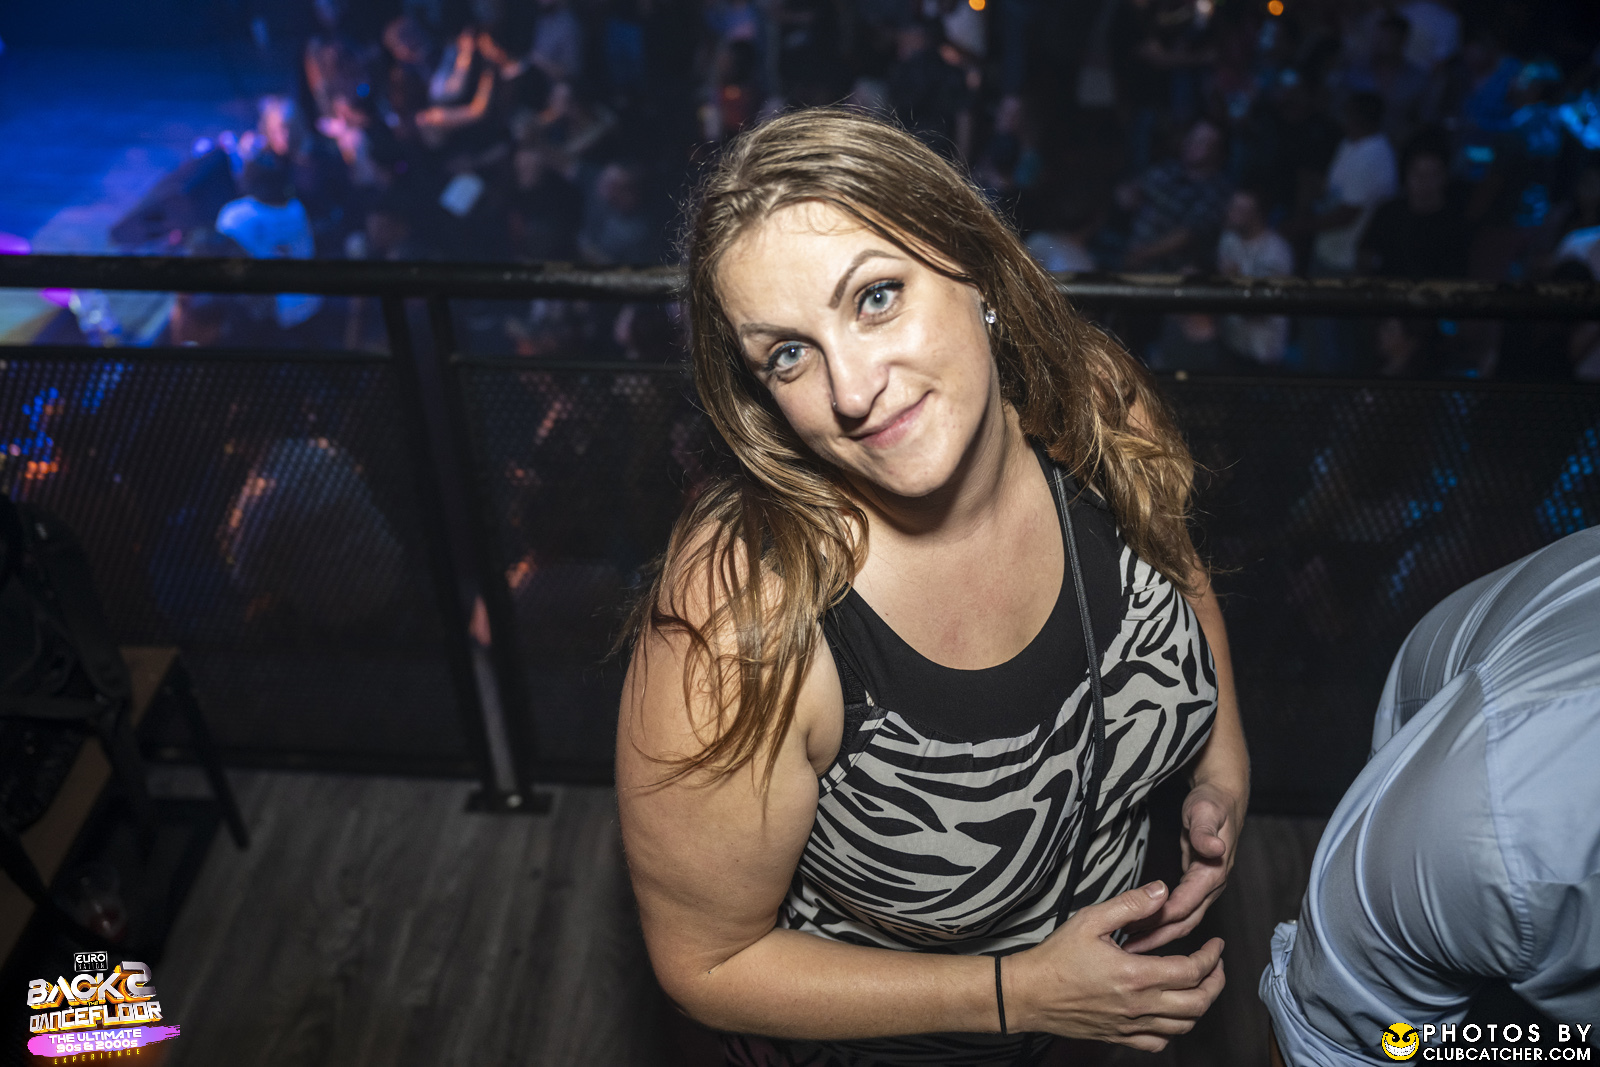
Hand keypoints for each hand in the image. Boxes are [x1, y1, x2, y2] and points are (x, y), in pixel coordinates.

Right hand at [1007, 881, 1225, 1051]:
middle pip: (1197, 1004)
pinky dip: (1173, 1030)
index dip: (1211, 958)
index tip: (1216, 946)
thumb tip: (1162, 891)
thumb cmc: (1056, 957)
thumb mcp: (1091, 919)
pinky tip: (1169, 1013)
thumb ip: (1130, 905)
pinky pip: (1158, 1043)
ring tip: (1200, 986)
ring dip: (1199, 1006)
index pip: (1192, 972)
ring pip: (1183, 1026)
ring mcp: (1130, 1025)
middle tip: (1216, 966)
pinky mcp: (1119, 1036)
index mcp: (1136, 975)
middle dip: (1215, 983)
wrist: (1029, 994)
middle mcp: (1139, 1005)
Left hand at [1121, 781, 1243, 952]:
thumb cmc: (1212, 804)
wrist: (1222, 799)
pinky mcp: (1197, 886)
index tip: (1138, 928)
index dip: (1163, 917)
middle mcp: (1212, 886)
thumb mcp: (1206, 811)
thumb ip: (1206, 831)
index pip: (1187, 903)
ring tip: (1131, 945)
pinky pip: (1181, 911)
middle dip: (1158, 937)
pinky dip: (1162, 923)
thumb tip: (1215, 847)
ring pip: (1183, 920)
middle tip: (1129, 949)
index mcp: (1213, 873)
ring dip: (1159, 935)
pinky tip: (1143, 927)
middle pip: (1185, 920)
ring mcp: (1205, 888)